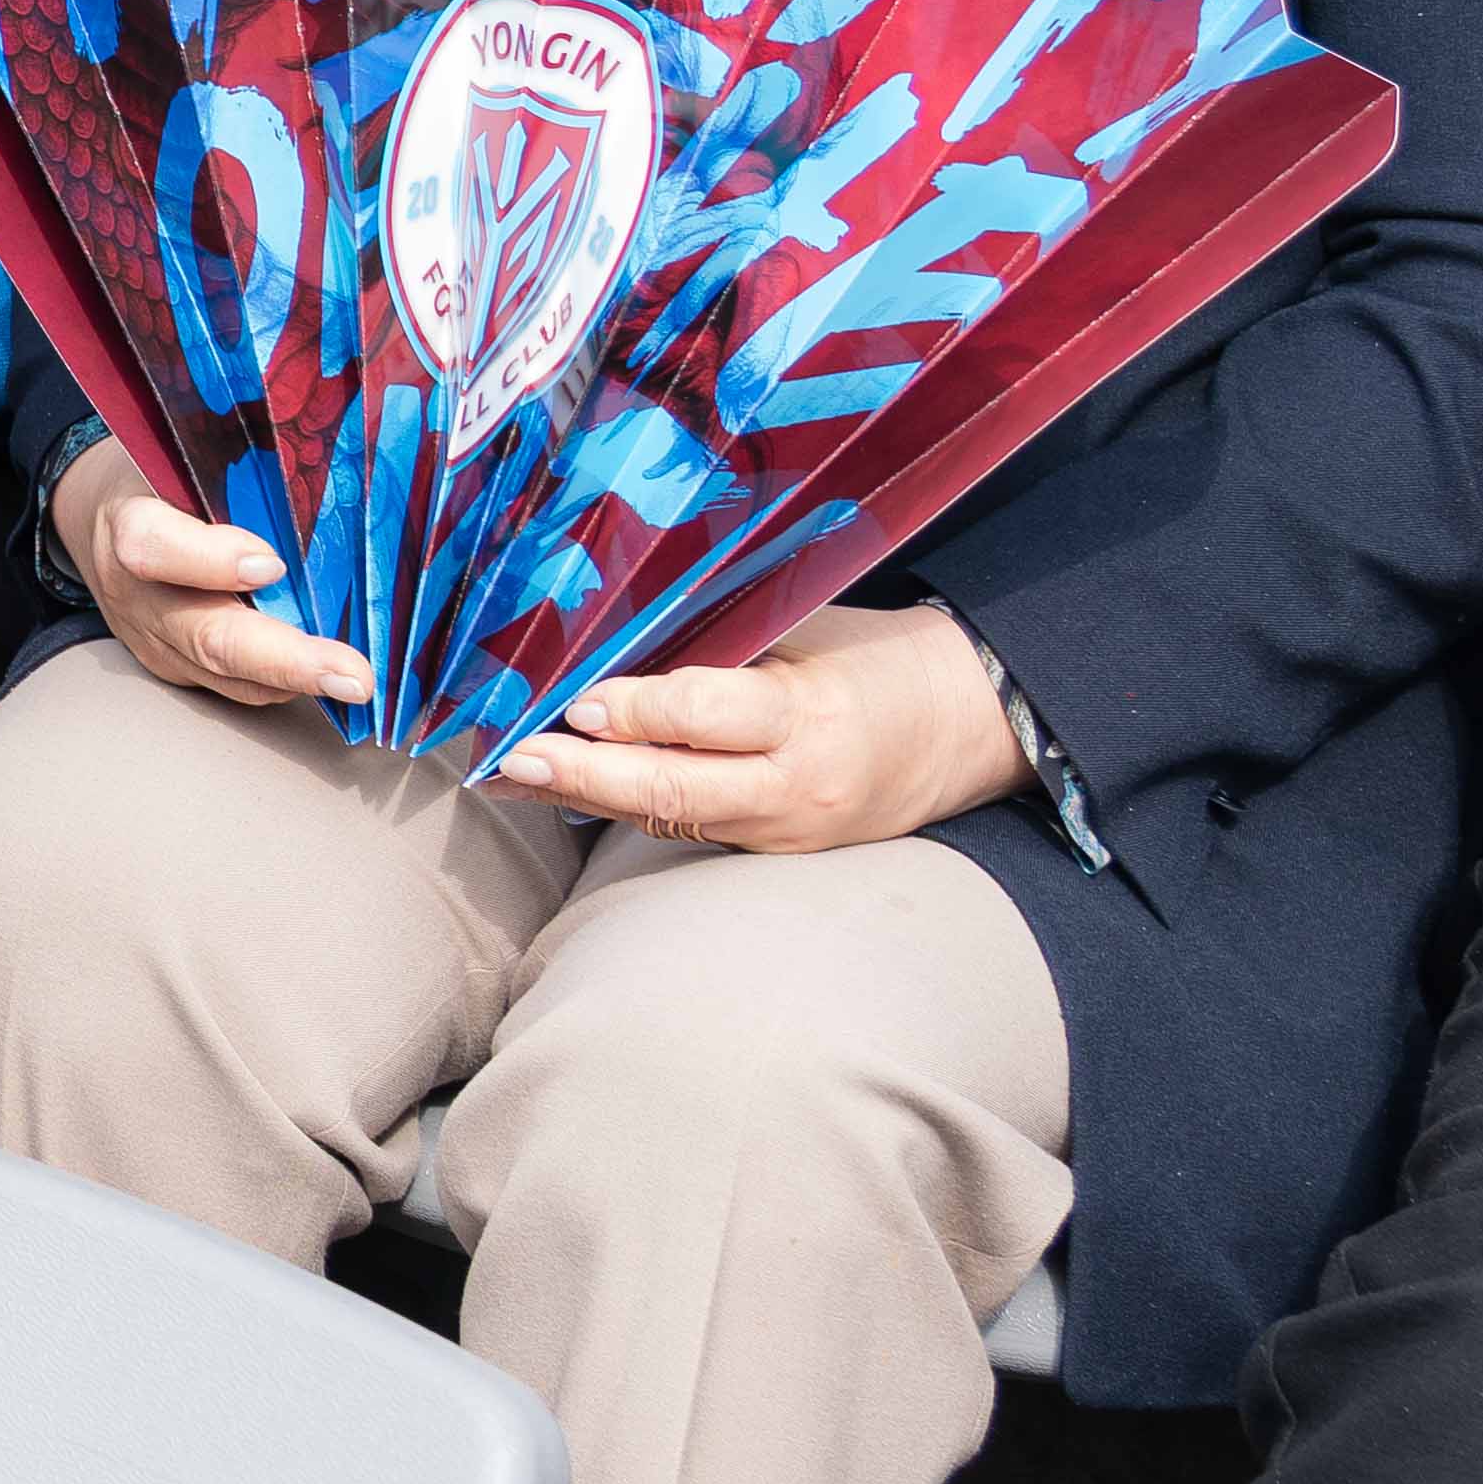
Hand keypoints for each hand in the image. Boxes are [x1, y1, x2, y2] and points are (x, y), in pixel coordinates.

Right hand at [55, 435, 368, 718]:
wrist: (104, 524)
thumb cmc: (160, 475)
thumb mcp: (181, 451)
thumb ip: (234, 466)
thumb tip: (320, 467)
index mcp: (129, 522)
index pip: (155, 547)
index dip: (210, 561)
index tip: (273, 565)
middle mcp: (137, 595)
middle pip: (205, 636)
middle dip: (284, 659)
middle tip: (351, 675)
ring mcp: (155, 641)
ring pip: (225, 674)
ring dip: (295, 682)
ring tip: (355, 683)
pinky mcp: (175, 668)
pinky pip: (232, 686)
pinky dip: (284, 683)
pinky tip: (331, 676)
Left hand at [492, 598, 1028, 851]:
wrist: (967, 727)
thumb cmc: (877, 659)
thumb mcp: (811, 632)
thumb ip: (724, 643)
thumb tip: (616, 638)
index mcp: (810, 716)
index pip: (704, 716)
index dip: (632, 711)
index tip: (572, 698)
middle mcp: (795, 787)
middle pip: (671, 789)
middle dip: (584, 774)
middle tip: (514, 760)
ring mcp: (786, 831)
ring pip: (670, 817)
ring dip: (590, 796)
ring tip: (520, 776)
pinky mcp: (778, 851)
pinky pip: (691, 827)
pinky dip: (630, 806)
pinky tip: (576, 788)